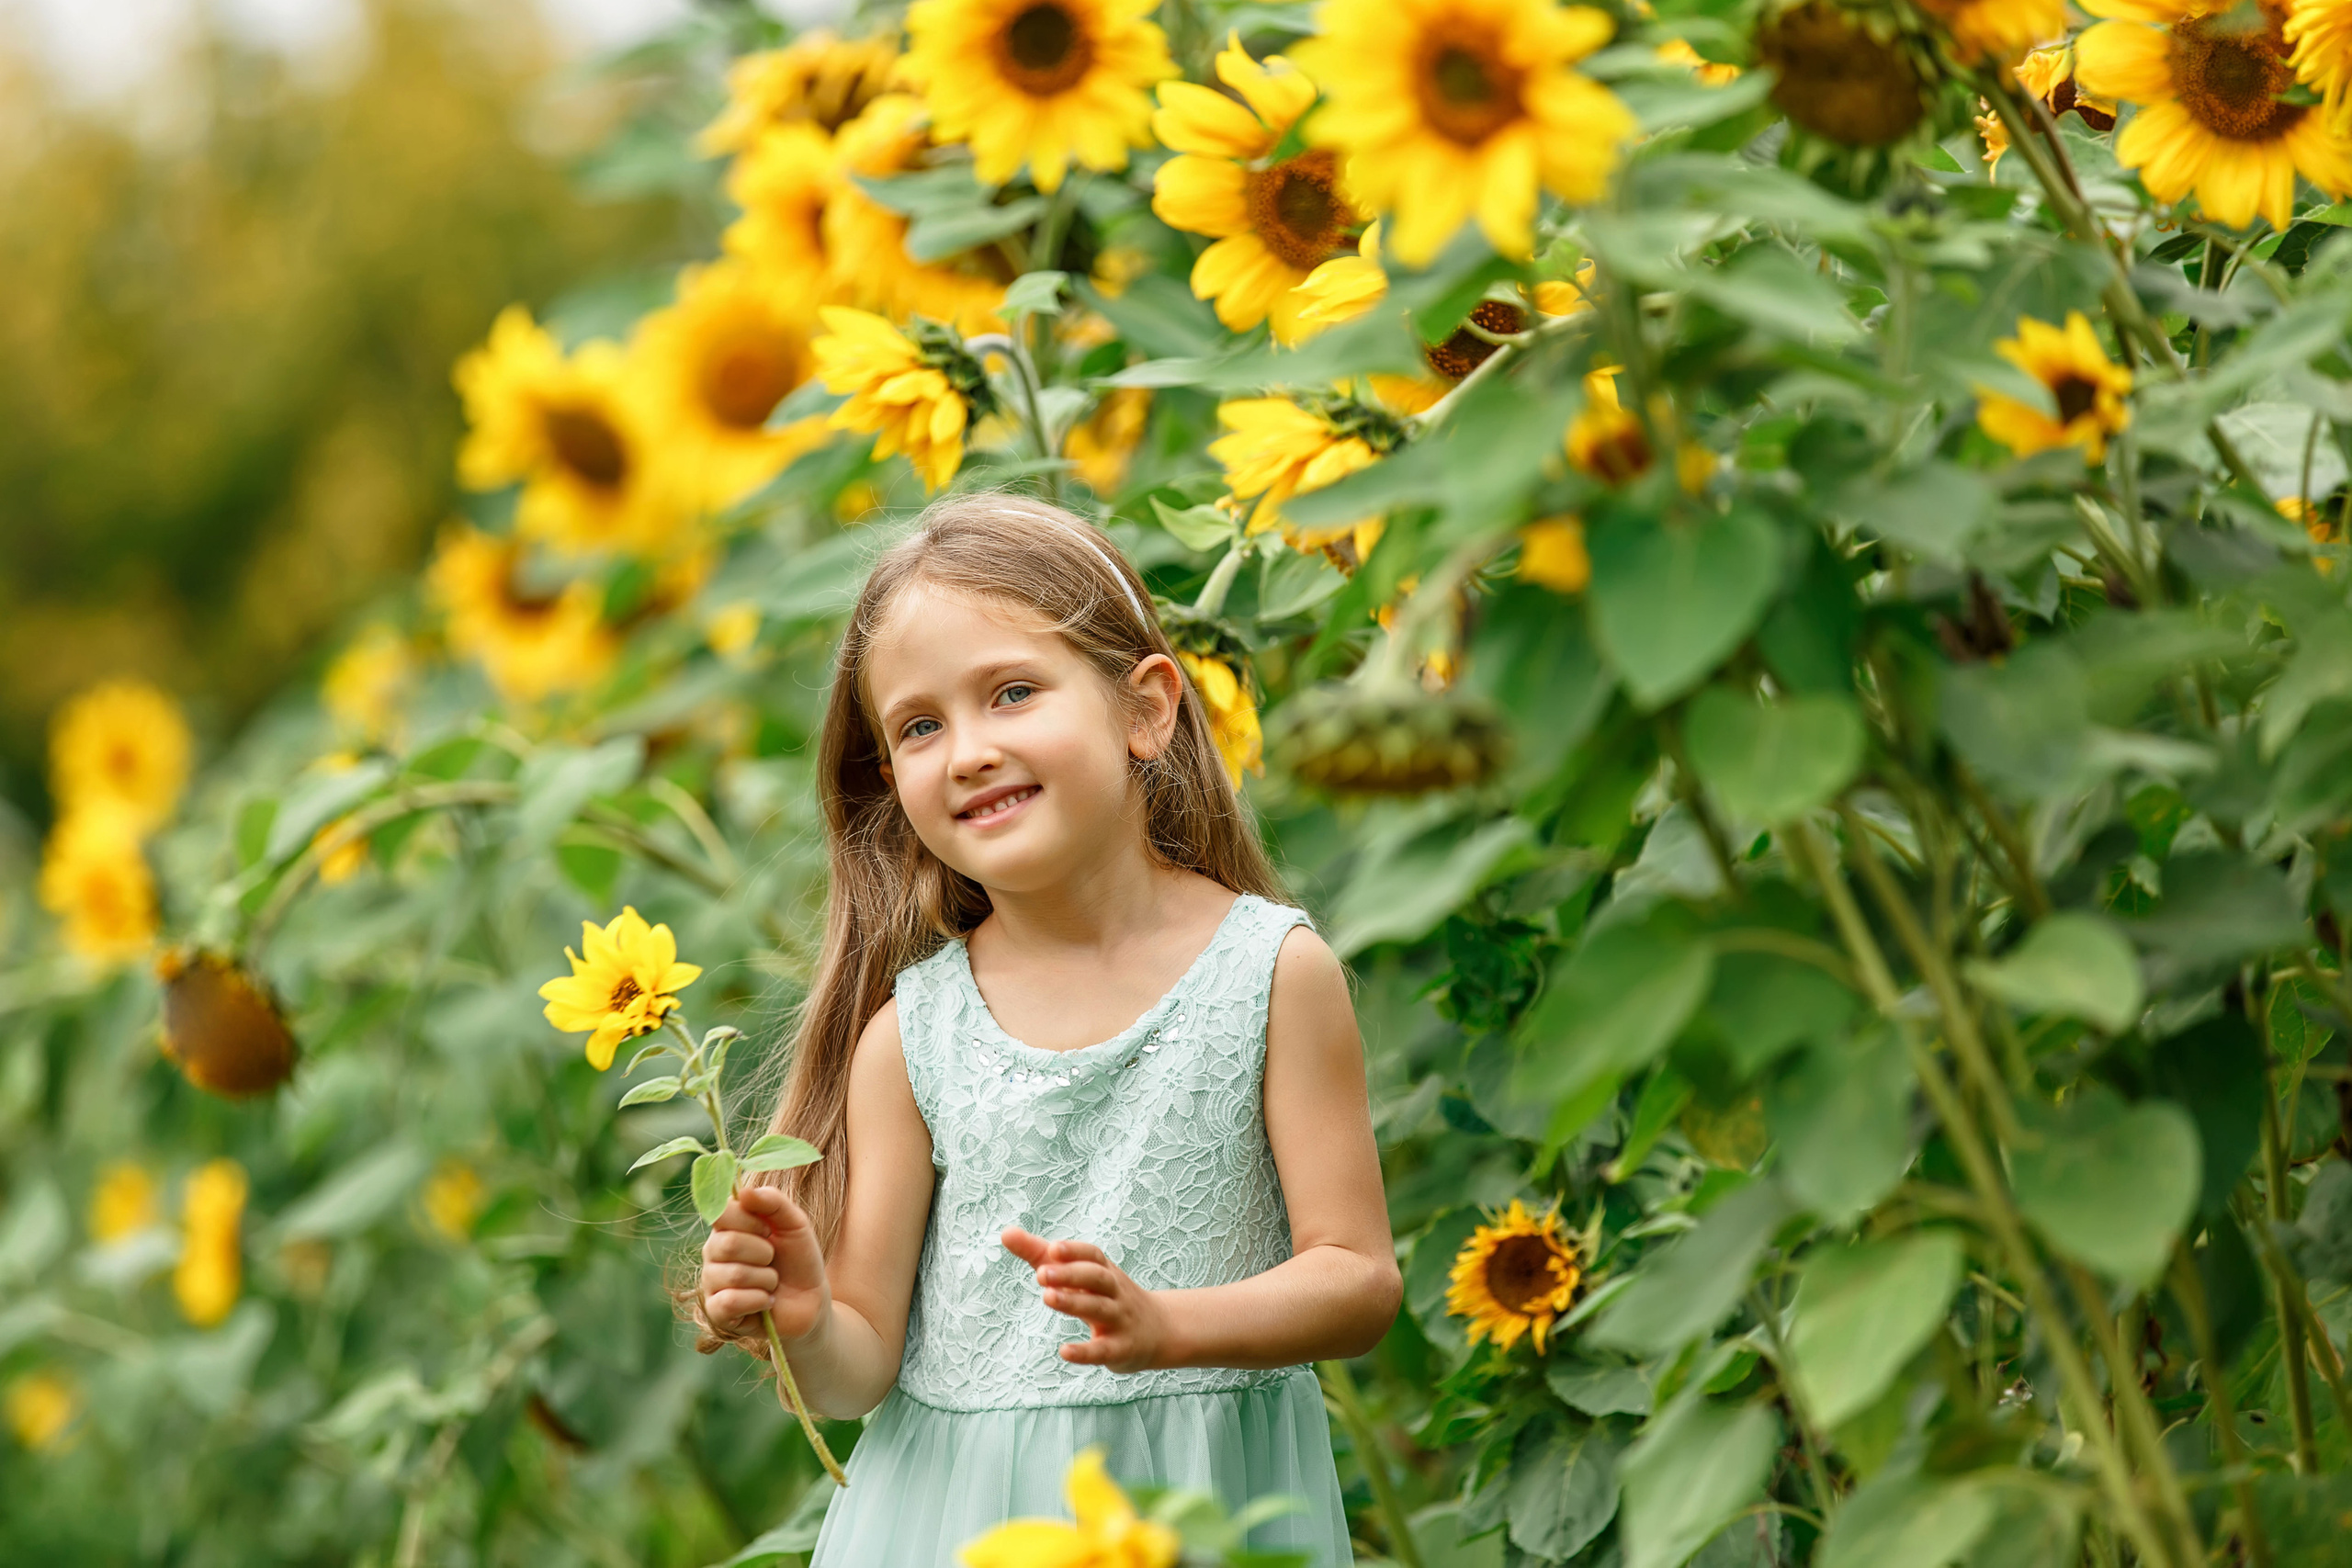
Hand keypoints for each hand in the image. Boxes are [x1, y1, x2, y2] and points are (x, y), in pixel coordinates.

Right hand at [701, 1185, 830, 1344]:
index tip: (769, 1230)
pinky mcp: (716, 1312)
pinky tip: (766, 1301)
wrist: (810, 1300)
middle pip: (728, 1245)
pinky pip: (730, 1302)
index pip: (721, 1212)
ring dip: (767, 1280)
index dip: (751, 1221)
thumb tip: (743, 1191)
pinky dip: (759, 1300)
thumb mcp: (795, 1223)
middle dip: (764, 1253)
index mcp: (727, 1226)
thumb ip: (773, 1201)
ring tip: (772, 1283)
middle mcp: (713, 1252)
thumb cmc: (799, 1258)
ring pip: (734, 1275)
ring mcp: (711, 1282)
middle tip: (773, 1259)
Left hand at [1002, 1227, 1171, 1373]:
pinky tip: (1064, 1351)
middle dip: (1071, 1274)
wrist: (1157, 1330)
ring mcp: (1119, 1320)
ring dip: (1075, 1302)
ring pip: (1100, 1308)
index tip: (1052, 1248)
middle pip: (1097, 1277)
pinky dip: (1085, 1351)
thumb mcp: (1077, 1274)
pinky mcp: (1119, 1348)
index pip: (1093, 1255)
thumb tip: (1006, 1233)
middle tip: (1041, 1273)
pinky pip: (1103, 1349)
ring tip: (1048, 1297)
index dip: (1074, 1251)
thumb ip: (1040, 1254)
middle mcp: (1114, 1292)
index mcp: (1104, 1271)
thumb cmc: (1105, 1296)